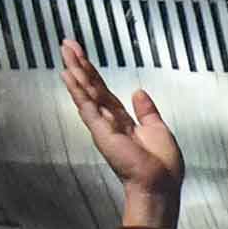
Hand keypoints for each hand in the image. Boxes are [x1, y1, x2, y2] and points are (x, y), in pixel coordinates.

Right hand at [58, 40, 183, 207]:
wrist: (160, 184)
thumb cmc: (162, 165)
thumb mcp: (157, 129)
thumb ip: (146, 111)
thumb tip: (139, 92)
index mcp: (122, 121)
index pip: (103, 91)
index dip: (93, 73)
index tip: (82, 55)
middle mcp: (109, 121)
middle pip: (91, 87)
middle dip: (80, 65)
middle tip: (66, 44)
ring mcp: (103, 126)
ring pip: (87, 93)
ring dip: (76, 71)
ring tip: (65, 52)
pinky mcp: (102, 132)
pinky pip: (88, 106)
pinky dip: (78, 91)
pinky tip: (69, 76)